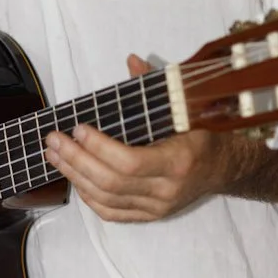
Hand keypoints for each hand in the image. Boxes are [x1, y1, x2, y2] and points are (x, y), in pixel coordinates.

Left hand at [41, 56, 234, 222]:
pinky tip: (74, 177)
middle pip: (111, 182)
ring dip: (75, 176)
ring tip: (55, 155)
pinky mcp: (150, 216)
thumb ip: (155, 86)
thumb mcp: (184, 108)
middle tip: (54, 140)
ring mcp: (157, 207)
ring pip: (106, 199)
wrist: (223, 168)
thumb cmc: (200, 134)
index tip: (78, 128)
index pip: (129, 162)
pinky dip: (88, 196)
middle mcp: (167, 189)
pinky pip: (111, 213)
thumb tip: (132, 61)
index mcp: (178, 161)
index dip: (99, 147)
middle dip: (76, 160)